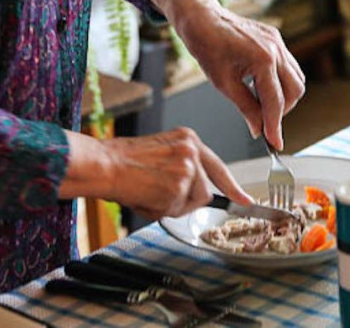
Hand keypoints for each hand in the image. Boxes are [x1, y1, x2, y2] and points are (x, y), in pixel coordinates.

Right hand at [101, 128, 251, 220]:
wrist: (104, 164)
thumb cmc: (124, 162)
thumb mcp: (161, 153)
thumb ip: (183, 167)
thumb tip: (195, 192)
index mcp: (188, 139)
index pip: (217, 166)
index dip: (233, 186)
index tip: (245, 200)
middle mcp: (192, 150)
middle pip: (205, 190)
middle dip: (186, 200)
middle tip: (158, 193)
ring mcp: (187, 168)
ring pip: (193, 202)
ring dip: (173, 205)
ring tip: (150, 192)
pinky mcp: (179, 186)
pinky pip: (176, 210)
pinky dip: (161, 210)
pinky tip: (146, 195)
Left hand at [173, 0, 306, 148]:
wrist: (202, 18)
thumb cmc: (207, 47)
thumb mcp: (223, 84)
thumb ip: (246, 108)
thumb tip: (258, 130)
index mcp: (263, 60)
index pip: (275, 102)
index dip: (275, 126)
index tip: (275, 144)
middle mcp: (276, 49)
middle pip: (295, 91)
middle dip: (282, 111)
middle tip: (263, 121)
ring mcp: (279, 42)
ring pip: (297, 79)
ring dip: (284, 96)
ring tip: (260, 103)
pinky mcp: (276, 39)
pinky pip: (289, 66)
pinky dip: (281, 81)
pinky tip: (261, 86)